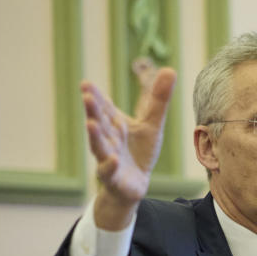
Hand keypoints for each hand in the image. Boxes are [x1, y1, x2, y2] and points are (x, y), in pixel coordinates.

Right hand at [82, 67, 176, 229]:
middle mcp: (109, 139)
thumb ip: (158, 100)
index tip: (86, 83)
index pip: (105, 108)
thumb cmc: (139, 152)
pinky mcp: (115, 178)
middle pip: (100, 123)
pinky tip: (113, 159)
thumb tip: (170, 69)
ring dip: (95, 136)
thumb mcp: (152, 125)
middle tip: (86, 95)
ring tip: (90, 124)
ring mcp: (108, 158)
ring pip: (99, 146)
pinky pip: (110, 172)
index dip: (96, 96)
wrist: (133, 186)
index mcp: (115, 125)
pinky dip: (110, 166)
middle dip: (93, 110)